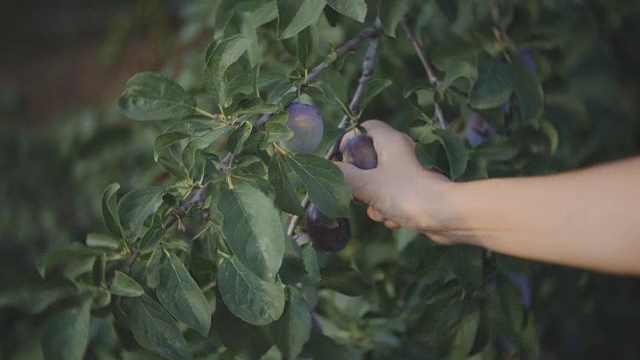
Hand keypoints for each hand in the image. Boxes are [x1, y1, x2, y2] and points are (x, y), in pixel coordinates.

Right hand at [336, 120, 453, 237]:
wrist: (446, 215)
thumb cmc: (406, 193)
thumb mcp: (367, 185)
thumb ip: (345, 176)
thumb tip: (331, 169)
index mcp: (391, 141)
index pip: (365, 128)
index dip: (349, 140)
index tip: (339, 160)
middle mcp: (402, 152)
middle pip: (370, 160)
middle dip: (360, 181)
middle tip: (356, 193)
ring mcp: (410, 173)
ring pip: (380, 183)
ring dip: (374, 201)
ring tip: (380, 211)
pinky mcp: (417, 191)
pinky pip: (394, 197)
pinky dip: (391, 209)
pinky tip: (395, 219)